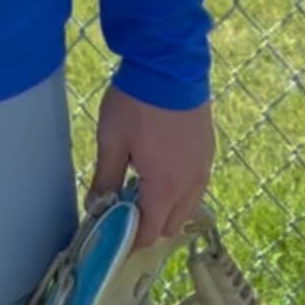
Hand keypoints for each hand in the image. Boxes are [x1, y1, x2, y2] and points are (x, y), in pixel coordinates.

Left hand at [86, 85, 215, 247]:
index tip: (113, 234)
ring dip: (167, 208)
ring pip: (187, 207)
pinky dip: (180, 189)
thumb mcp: (111, 140)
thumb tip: (95, 207)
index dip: (130, 240)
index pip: (150, 234)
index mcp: (165, 188)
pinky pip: (196, 185)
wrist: (169, 65)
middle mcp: (190, 185)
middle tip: (125, 208)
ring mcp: (204, 168)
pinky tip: (161, 169)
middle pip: (171, 226)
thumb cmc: (136, 104)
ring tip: (142, 187)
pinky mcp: (209, 151)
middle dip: (148, 226)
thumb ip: (105, 178)